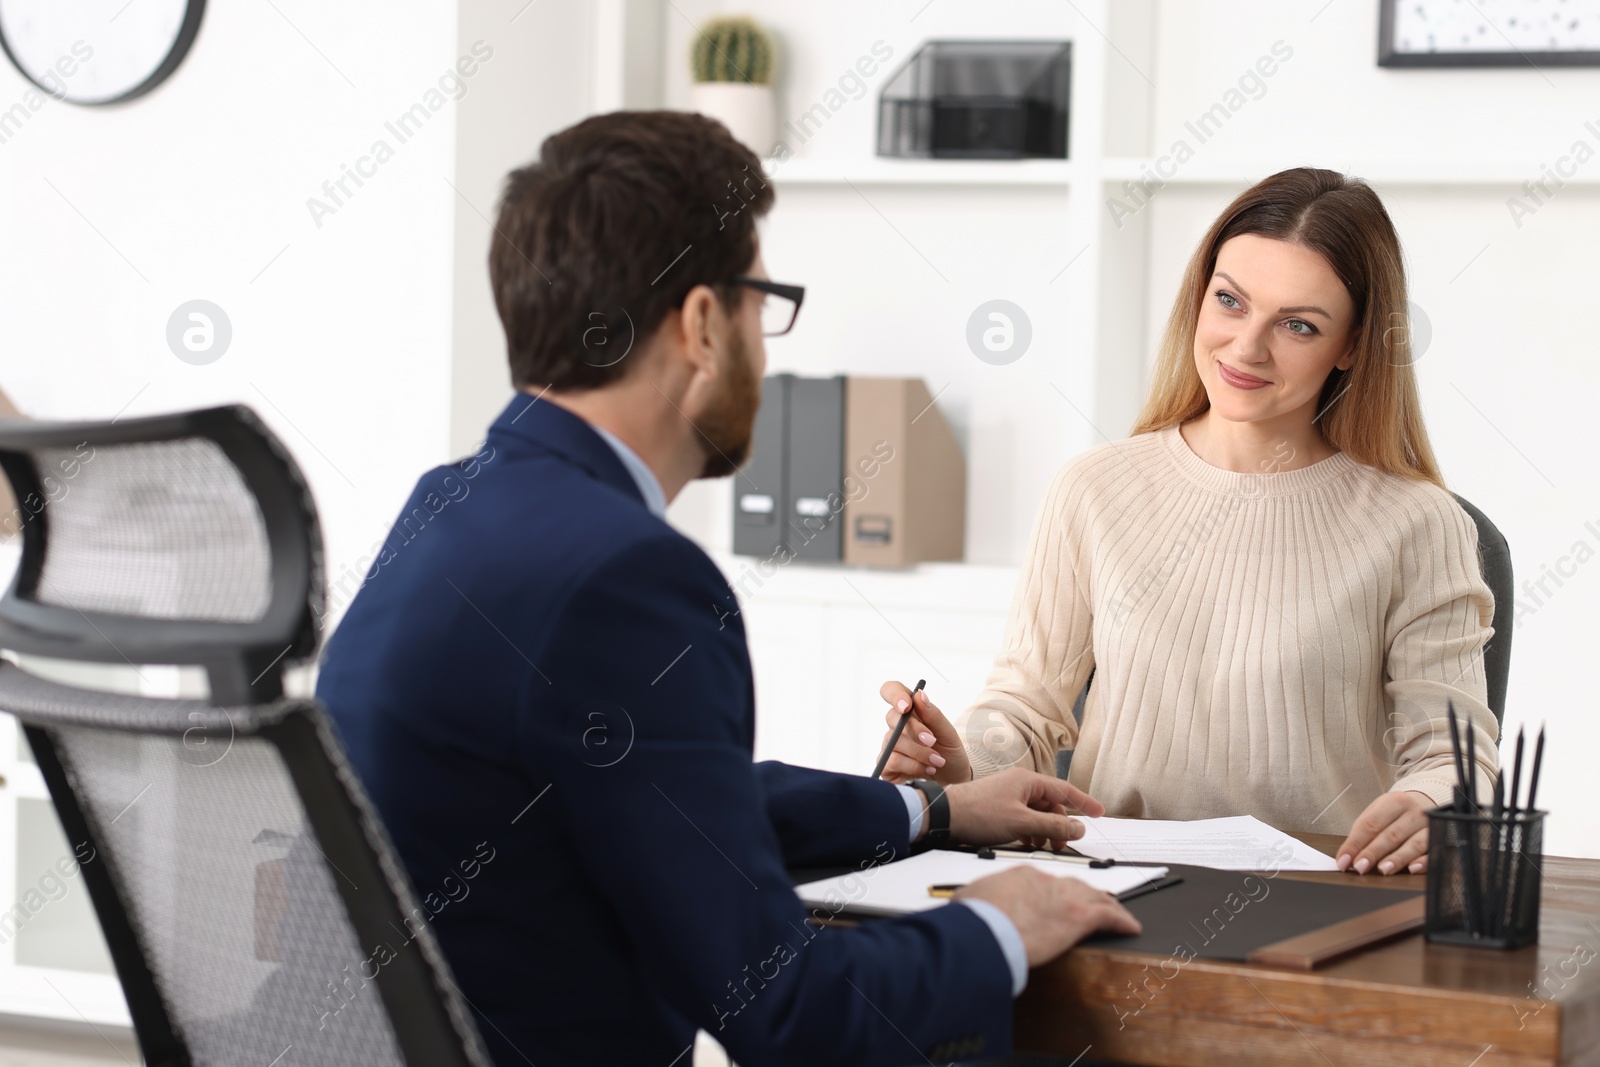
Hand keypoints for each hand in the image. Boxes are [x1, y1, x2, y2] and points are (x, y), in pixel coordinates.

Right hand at [877, 680, 969, 785]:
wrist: (953, 781)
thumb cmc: (950, 754)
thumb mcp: (948, 733)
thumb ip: (933, 715)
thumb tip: (919, 695)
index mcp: (910, 712)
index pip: (891, 691)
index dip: (895, 694)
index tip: (906, 706)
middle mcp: (896, 727)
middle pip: (892, 718)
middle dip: (915, 730)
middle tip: (932, 741)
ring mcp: (889, 746)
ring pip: (894, 742)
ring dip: (919, 752)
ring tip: (936, 761)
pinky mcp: (886, 766)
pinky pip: (892, 760)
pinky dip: (913, 765)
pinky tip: (926, 770)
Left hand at [945, 767, 1105, 850]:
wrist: (944, 816)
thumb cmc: (978, 813)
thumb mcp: (1022, 823)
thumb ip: (1053, 825)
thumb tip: (1078, 828)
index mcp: (1027, 781)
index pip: (1065, 790)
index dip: (1084, 802)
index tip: (1100, 812)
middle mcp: (1019, 785)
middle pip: (1051, 804)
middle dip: (1060, 824)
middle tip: (1064, 843)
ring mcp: (1008, 796)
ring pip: (1037, 813)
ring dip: (1044, 829)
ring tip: (1043, 845)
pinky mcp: (998, 808)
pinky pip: (1023, 818)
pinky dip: (1030, 830)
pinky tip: (1026, 842)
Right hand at [956, 868, 1141, 966]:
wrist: (985, 930)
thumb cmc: (974, 918)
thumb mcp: (970, 900)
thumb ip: (978, 899)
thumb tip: (969, 904)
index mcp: (1022, 874)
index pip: (1047, 881)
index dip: (1055, 892)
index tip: (1057, 900)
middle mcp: (1048, 880)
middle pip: (1074, 884)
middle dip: (1084, 894)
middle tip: (1090, 903)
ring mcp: (1066, 897)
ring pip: (1095, 896)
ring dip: (1106, 904)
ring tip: (1115, 912)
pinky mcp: (1079, 917)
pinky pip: (1109, 916)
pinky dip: (1122, 920)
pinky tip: (1130, 926)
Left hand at [1337, 790, 1433, 874]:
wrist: (1428, 803)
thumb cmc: (1396, 813)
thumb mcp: (1378, 812)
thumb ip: (1364, 832)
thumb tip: (1348, 857)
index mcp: (1393, 801)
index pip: (1370, 824)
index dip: (1355, 844)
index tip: (1343, 861)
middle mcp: (1414, 812)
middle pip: (1391, 835)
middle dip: (1373, 852)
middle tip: (1360, 867)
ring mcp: (1430, 826)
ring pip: (1413, 844)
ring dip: (1397, 858)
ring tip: (1383, 870)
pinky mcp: (1441, 839)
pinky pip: (1433, 852)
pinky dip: (1423, 862)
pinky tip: (1412, 869)